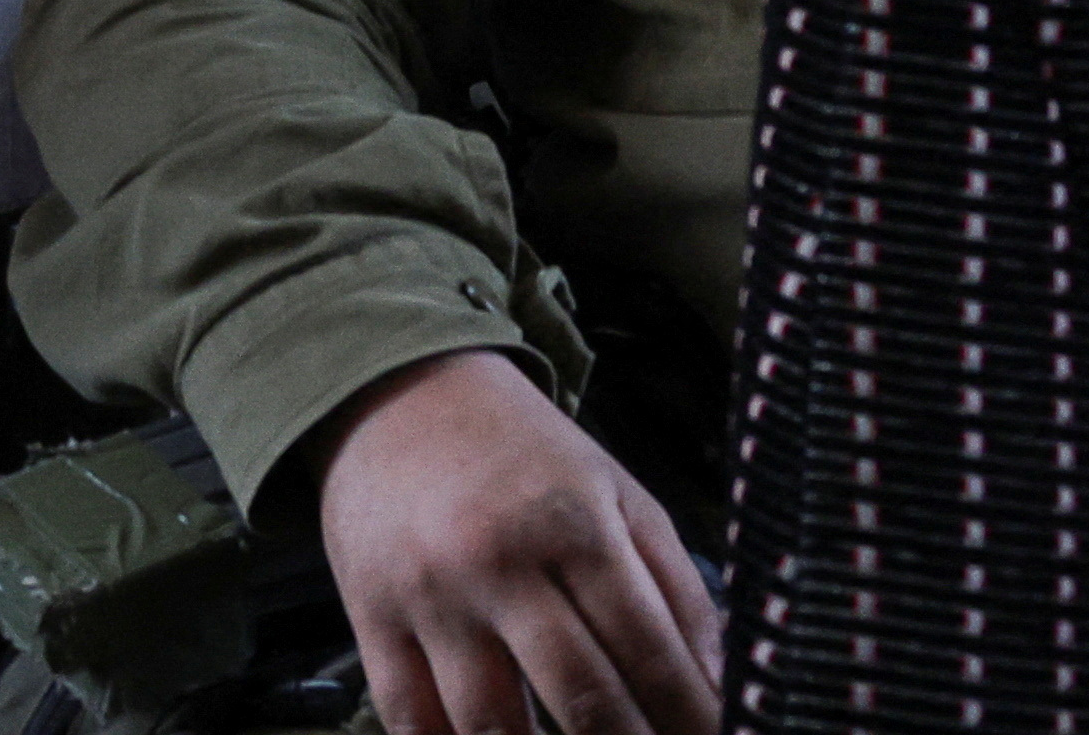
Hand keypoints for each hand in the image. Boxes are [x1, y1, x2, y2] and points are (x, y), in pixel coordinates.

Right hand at [310, 352, 721, 734]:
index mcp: (574, 523)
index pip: (651, 651)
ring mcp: (429, 594)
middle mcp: (499, 560)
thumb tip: (718, 688)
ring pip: (493, 725)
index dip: (692, 718)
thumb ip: (676, 588)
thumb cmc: (520, 451)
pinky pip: (410, 719)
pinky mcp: (370, 615)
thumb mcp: (616, 493)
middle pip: (581, 696)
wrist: (399, 388)